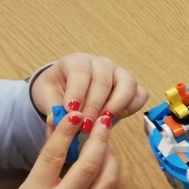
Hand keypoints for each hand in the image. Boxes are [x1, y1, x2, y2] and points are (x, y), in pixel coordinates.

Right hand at [6, 112, 120, 188]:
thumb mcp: (29, 187)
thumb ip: (47, 156)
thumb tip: (60, 120)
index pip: (54, 156)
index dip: (66, 132)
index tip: (77, 114)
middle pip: (89, 166)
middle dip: (99, 139)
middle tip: (104, 121)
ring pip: (108, 180)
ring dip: (111, 157)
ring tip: (106, 144)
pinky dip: (112, 175)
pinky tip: (108, 165)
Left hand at [30, 54, 148, 130]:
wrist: (67, 91)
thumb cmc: (58, 92)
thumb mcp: (48, 98)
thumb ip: (53, 109)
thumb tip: (58, 122)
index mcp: (77, 61)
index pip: (80, 72)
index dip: (77, 92)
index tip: (72, 112)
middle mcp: (101, 63)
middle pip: (103, 81)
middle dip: (95, 106)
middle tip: (86, 126)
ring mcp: (119, 73)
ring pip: (127, 84)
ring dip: (116, 106)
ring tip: (103, 123)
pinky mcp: (132, 86)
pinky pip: (140, 94)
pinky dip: (132, 107)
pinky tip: (116, 118)